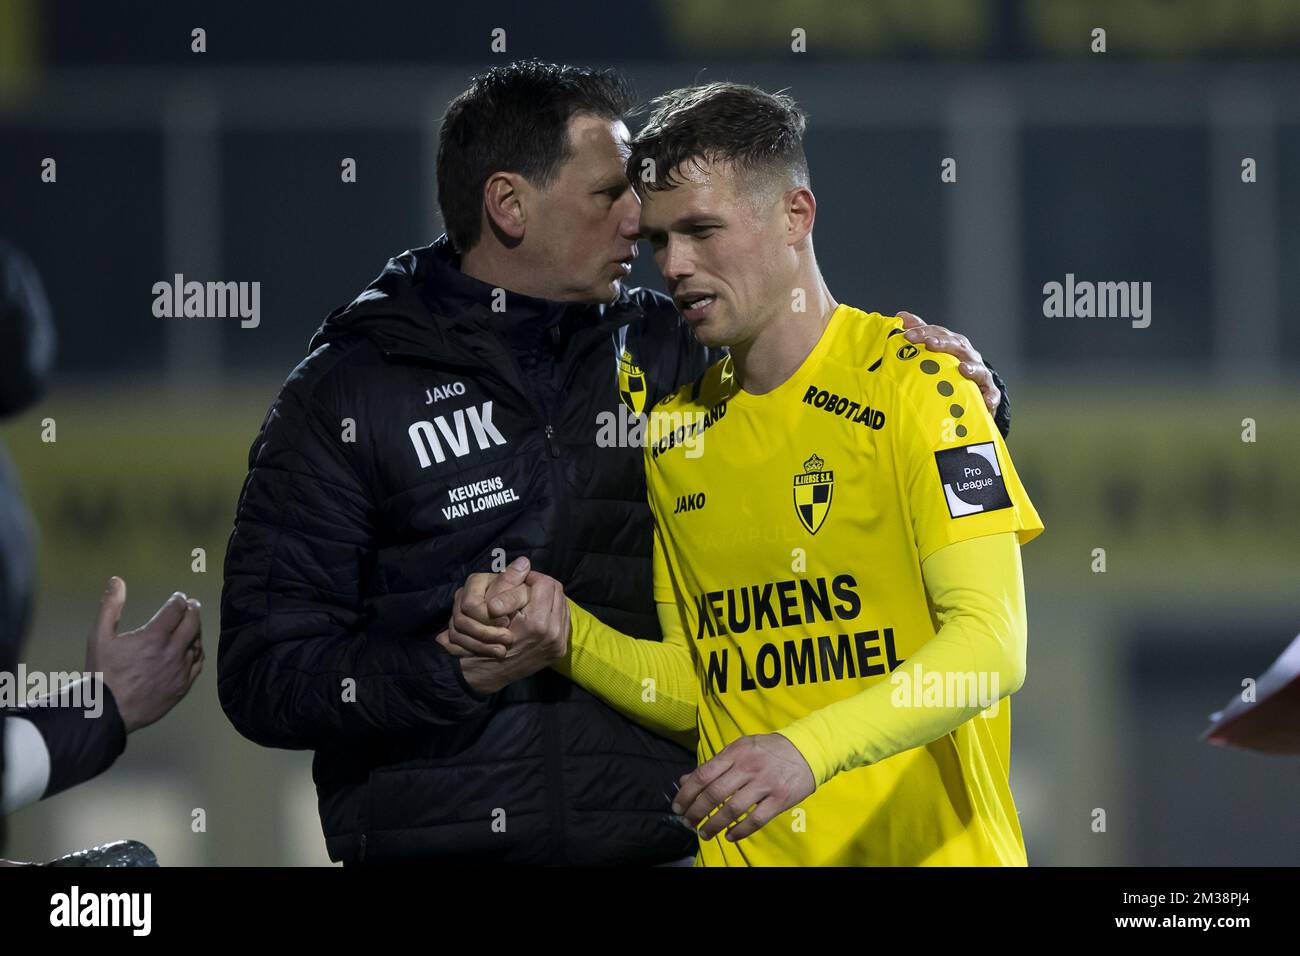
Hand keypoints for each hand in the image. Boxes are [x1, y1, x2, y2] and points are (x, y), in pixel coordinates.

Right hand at [84, 577, 202, 734]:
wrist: (107, 712)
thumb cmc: (102, 673)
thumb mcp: (99, 636)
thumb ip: (110, 606)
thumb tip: (117, 580)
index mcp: (154, 637)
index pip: (177, 609)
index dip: (179, 599)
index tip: (177, 597)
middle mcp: (172, 652)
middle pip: (193, 622)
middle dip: (193, 609)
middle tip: (191, 603)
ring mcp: (180, 670)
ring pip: (197, 642)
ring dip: (195, 630)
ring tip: (190, 624)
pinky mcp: (183, 686)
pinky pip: (198, 663)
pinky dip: (197, 651)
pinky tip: (191, 647)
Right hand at [437, 567, 569, 694]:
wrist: (487, 673)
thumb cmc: (485, 636)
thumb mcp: (492, 607)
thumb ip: (510, 583)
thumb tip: (525, 561)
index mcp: (537, 622)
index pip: (546, 583)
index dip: (532, 577)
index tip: (521, 580)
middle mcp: (553, 634)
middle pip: (558, 592)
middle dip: (542, 585)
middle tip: (527, 587)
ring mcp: (558, 644)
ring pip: (563, 604)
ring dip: (549, 597)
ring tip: (532, 599)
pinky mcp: (559, 650)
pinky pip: (563, 620)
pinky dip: (553, 611)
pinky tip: (539, 612)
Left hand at [671, 733, 815, 842]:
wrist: (807, 749)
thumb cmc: (768, 750)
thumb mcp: (739, 748)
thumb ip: (714, 764)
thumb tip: (685, 780)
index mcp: (735, 753)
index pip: (704, 774)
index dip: (687, 793)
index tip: (678, 807)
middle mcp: (748, 767)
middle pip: (715, 793)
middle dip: (696, 812)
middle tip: (688, 823)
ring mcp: (765, 783)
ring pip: (733, 809)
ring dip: (714, 824)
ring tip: (704, 833)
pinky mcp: (780, 799)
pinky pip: (756, 819)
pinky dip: (740, 831)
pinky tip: (730, 836)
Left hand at [898, 311, 1000, 417]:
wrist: (975, 383)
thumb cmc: (949, 363)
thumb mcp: (935, 346)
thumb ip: (920, 332)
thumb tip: (901, 316)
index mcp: (953, 343)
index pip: (938, 333)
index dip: (923, 332)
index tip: (907, 336)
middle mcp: (967, 354)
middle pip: (956, 346)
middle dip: (943, 343)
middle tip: (930, 343)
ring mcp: (980, 372)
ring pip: (977, 368)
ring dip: (971, 368)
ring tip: (963, 369)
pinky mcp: (989, 391)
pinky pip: (991, 393)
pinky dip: (990, 396)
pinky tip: (986, 401)